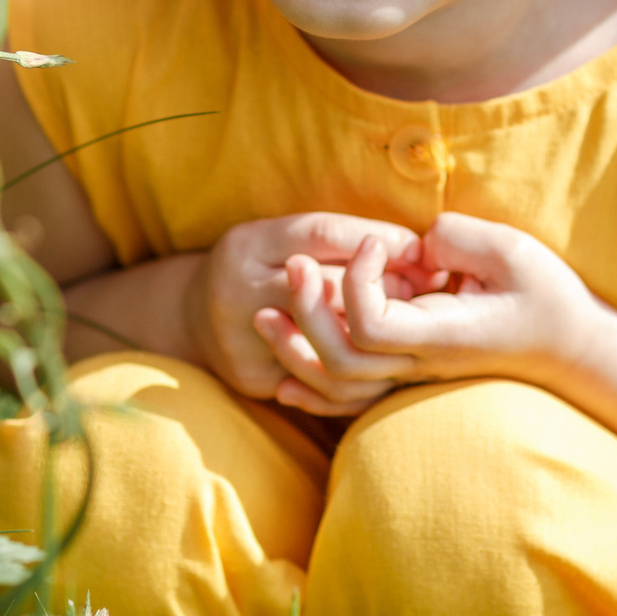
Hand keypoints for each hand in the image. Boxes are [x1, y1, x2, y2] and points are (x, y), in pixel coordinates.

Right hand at [187, 213, 421, 402]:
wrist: (193, 320)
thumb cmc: (260, 268)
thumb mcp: (283, 238)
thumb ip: (337, 238)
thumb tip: (415, 247)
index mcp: (248, 243)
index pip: (322, 233)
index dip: (376, 240)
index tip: (417, 246)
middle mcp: (239, 286)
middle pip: (327, 287)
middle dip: (385, 287)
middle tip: (424, 289)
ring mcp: (242, 336)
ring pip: (327, 339)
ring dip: (377, 332)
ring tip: (404, 323)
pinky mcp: (253, 377)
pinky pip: (318, 381)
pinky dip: (356, 372)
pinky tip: (382, 360)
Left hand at [253, 213, 610, 410]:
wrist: (570, 348)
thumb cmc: (547, 296)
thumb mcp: (513, 252)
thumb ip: (456, 240)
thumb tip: (413, 242)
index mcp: (442, 333)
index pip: (371, 323)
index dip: (355, 279)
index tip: (371, 238)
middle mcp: (421, 362)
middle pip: (342, 358)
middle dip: (306, 310)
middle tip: (293, 264)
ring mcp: (412, 376)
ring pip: (338, 383)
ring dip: (294, 349)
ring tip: (264, 313)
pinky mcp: (408, 376)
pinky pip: (351, 399)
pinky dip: (312, 388)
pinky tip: (281, 378)